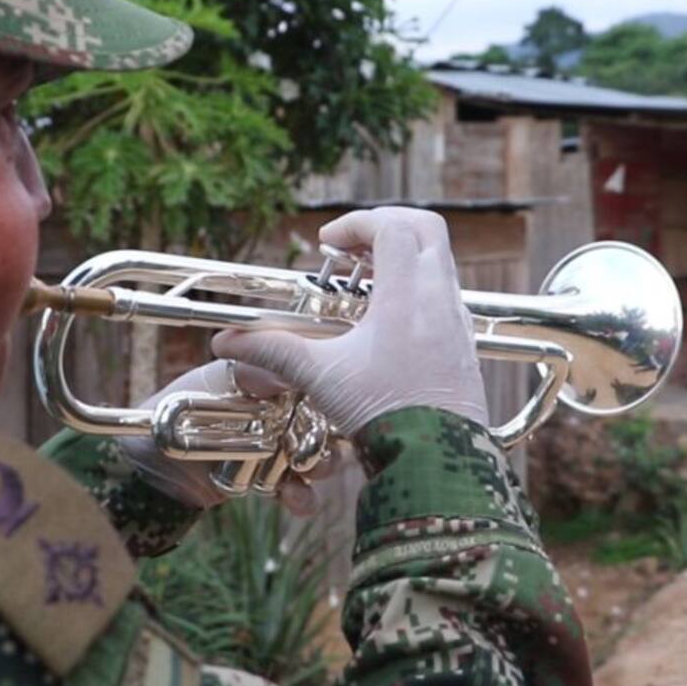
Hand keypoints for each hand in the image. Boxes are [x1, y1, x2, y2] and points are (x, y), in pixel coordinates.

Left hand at [119, 360, 340, 514]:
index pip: (309, 379)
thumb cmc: (170, 411)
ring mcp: (275, 447)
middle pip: (322, 418)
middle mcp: (276, 410)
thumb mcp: (208, 385)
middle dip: (328, 430)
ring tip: (309, 468)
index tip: (329, 395)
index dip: (323, 389)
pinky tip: (294, 498)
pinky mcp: (268, 480)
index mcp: (265, 378)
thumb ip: (247, 376)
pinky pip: (299, 490)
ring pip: (318, 454)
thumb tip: (286, 371)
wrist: (146, 465)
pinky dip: (302, 497)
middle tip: (323, 437)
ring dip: (321, 463)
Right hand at [212, 208, 487, 438]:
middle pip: (425, 227)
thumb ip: (272, 350)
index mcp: (408, 296)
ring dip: (402, 253)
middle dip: (385, 224)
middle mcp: (439, 298)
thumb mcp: (320, 376)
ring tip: (363, 278)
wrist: (436, 462)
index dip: (356, 223)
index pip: (391, 227)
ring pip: (438, 258)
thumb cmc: (383, 414)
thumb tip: (224, 342)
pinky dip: (416, 282)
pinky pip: (444, 290)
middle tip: (350, 246)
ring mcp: (457, 319)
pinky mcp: (463, 341)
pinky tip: (386, 314)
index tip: (326, 241)